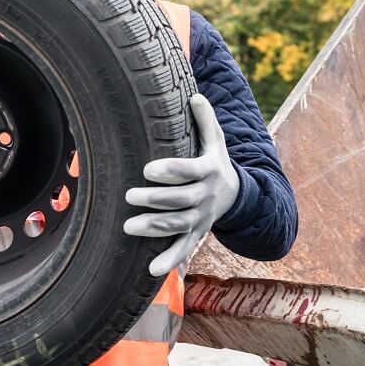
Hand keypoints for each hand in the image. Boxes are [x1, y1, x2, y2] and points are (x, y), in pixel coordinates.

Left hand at [123, 94, 239, 276]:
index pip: (189, 171)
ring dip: (154, 228)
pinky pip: (184, 249)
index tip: (148, 169)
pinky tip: (151, 270)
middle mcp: (206, 196)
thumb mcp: (215, 140)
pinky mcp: (197, 235)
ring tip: (128, 226)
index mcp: (209, 170)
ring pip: (178, 225)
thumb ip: (205, 119)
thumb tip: (195, 95)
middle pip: (180, 200)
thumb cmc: (215, 162)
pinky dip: (170, 261)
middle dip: (154, 199)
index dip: (170, 171)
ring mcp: (201, 218)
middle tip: (129, 195)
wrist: (236, 195)